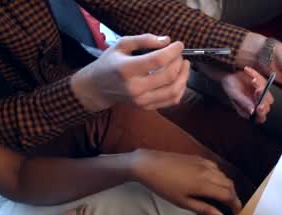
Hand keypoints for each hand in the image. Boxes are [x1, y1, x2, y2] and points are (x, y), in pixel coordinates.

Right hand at [71, 34, 189, 111]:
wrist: (97, 88)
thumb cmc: (110, 63)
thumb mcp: (122, 45)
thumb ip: (144, 40)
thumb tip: (167, 40)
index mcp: (126, 69)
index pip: (158, 60)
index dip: (173, 51)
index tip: (179, 44)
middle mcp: (135, 87)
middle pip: (168, 75)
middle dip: (179, 62)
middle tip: (180, 55)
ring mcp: (141, 100)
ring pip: (174, 90)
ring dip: (184, 76)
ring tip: (184, 65)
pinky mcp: (146, 107)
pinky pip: (171, 100)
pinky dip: (180, 88)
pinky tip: (180, 78)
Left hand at [130, 149, 241, 214]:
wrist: (149, 165)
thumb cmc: (164, 186)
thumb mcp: (183, 202)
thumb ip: (204, 209)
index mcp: (206, 185)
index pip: (229, 195)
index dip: (236, 205)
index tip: (237, 214)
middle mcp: (209, 172)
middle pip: (229, 185)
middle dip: (233, 197)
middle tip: (231, 208)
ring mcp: (205, 163)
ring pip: (224, 176)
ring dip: (227, 187)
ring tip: (223, 197)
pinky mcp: (199, 158)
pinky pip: (216, 168)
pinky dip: (220, 177)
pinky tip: (213, 183)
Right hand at [221, 67, 273, 123]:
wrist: (228, 73)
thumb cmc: (229, 85)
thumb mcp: (234, 94)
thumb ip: (243, 102)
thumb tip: (252, 111)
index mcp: (248, 111)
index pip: (260, 118)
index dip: (261, 114)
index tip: (260, 106)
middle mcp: (256, 106)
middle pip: (266, 108)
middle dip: (263, 99)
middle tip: (258, 90)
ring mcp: (261, 97)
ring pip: (268, 96)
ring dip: (261, 87)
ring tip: (252, 79)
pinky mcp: (263, 86)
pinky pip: (265, 83)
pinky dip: (258, 77)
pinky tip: (248, 71)